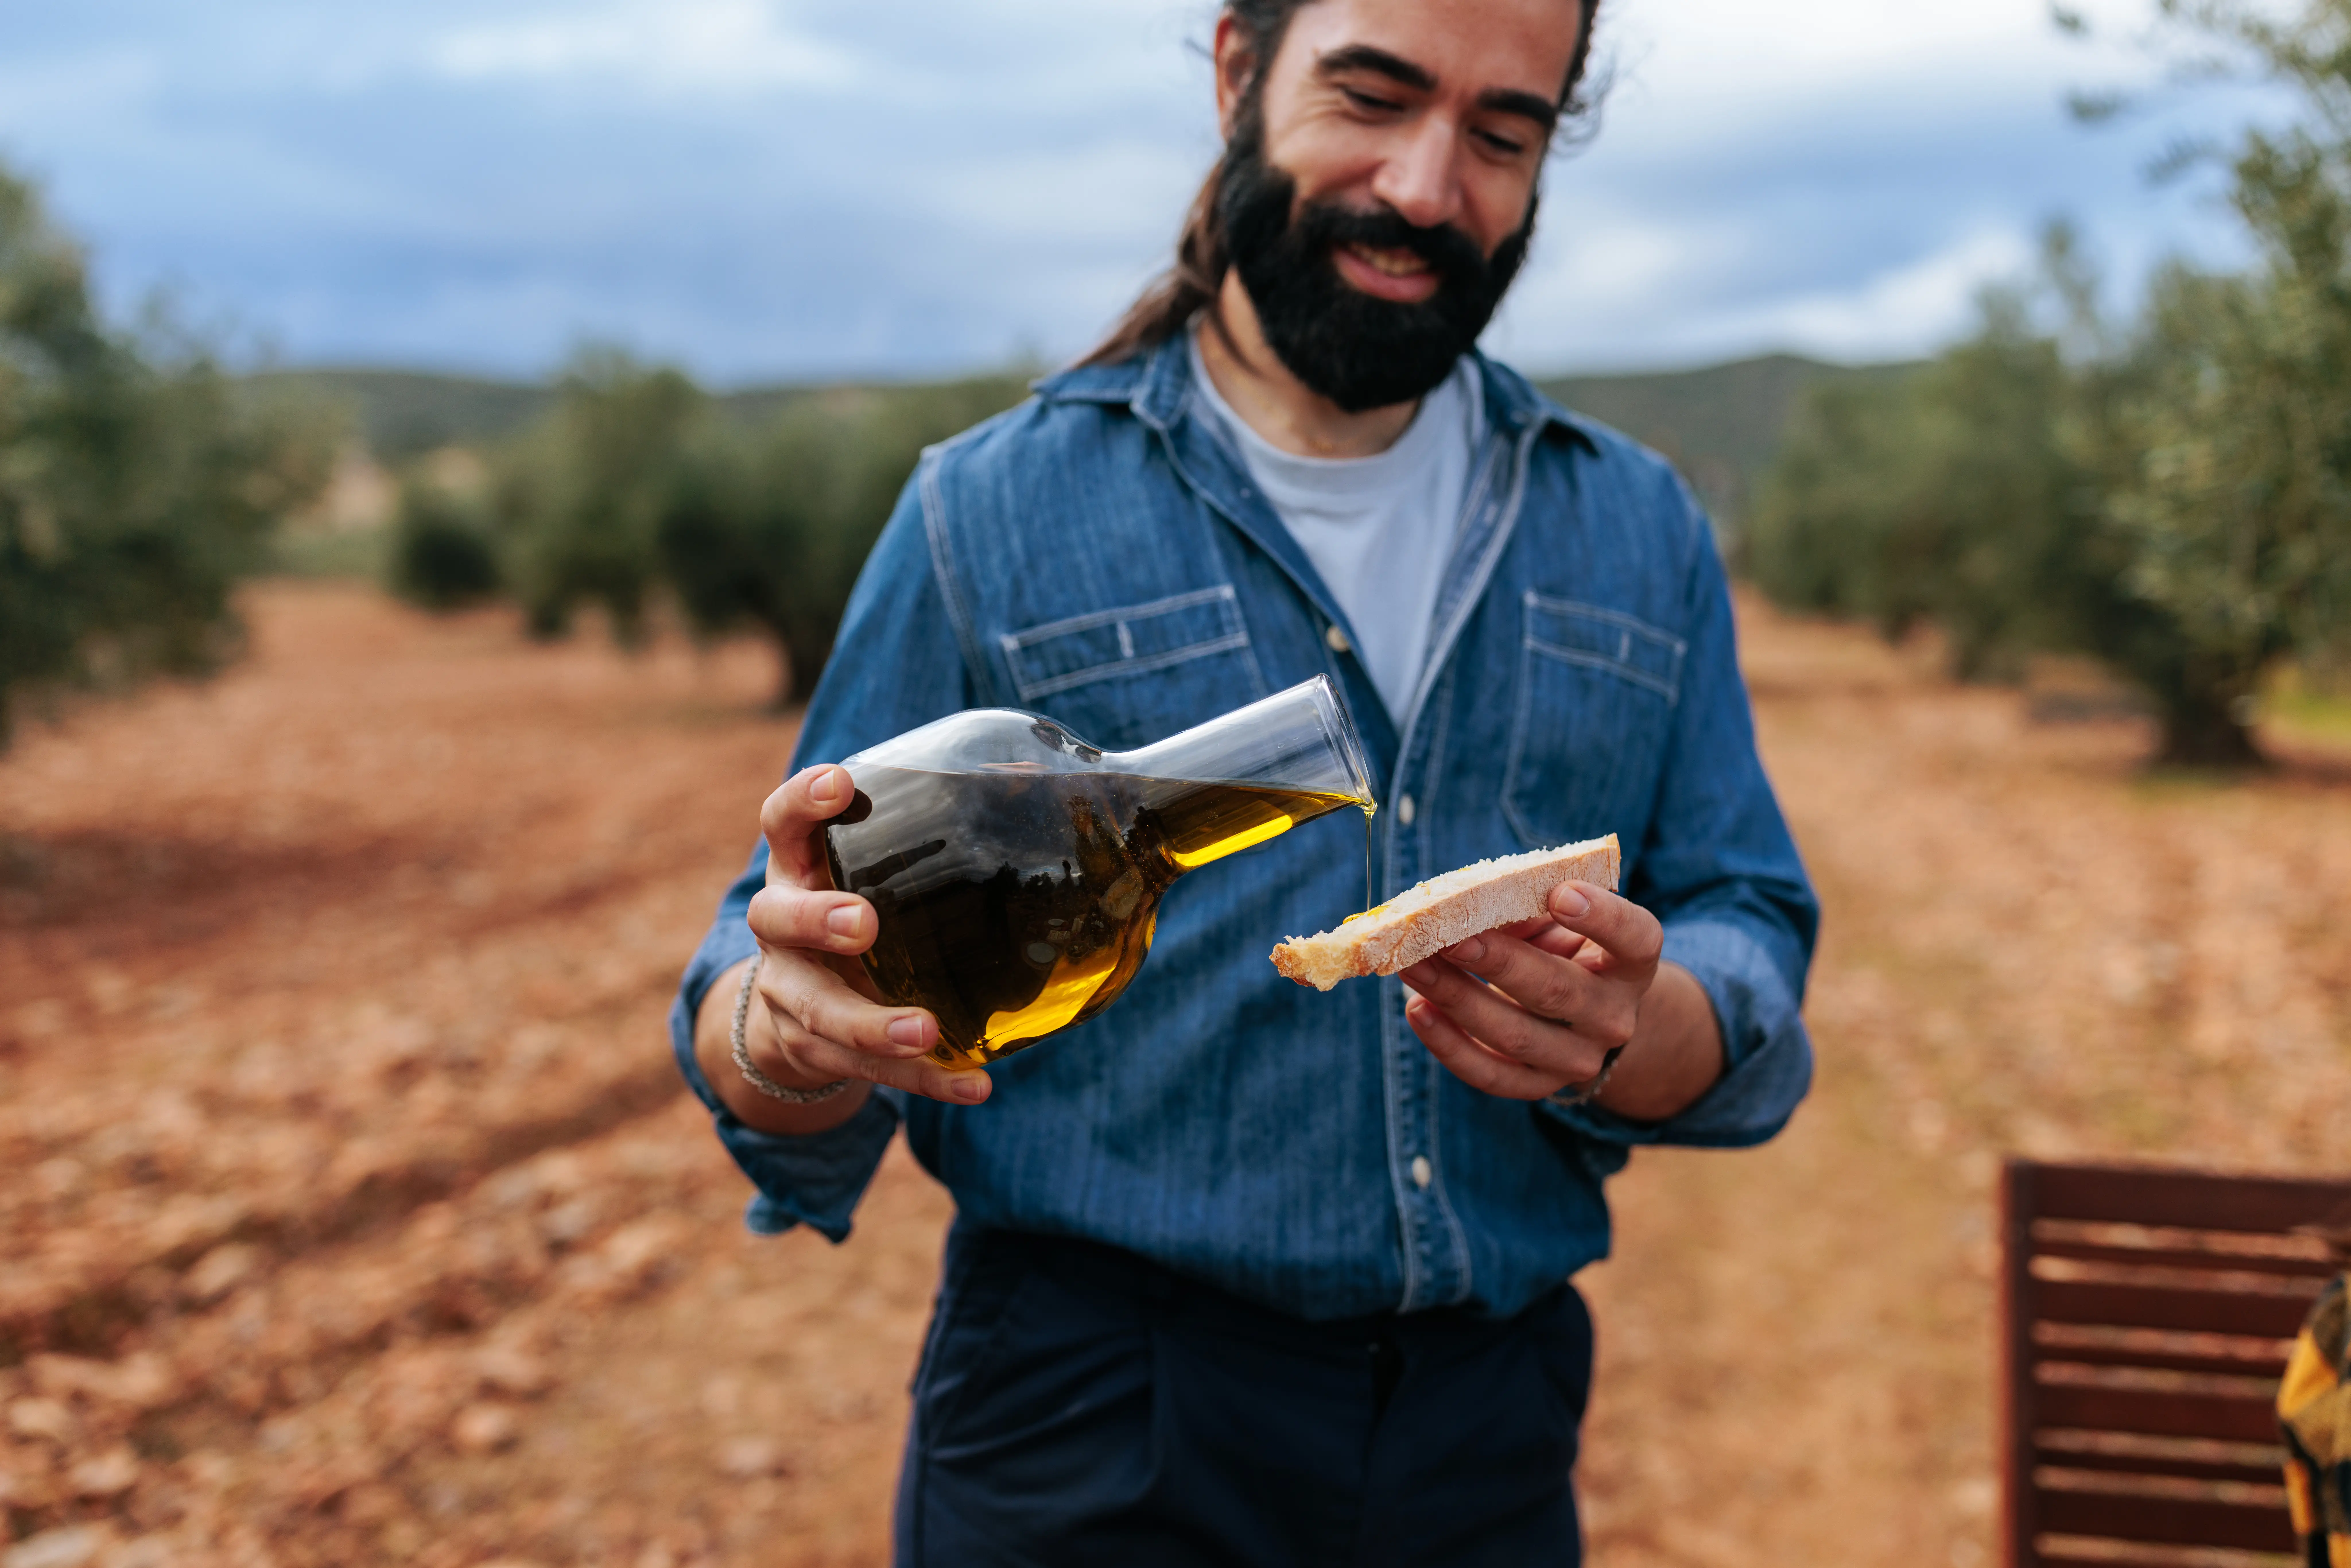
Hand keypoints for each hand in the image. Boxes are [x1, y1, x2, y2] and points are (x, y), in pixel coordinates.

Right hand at [731, 764, 989, 1114]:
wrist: (798, 1006)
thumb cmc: (858, 909)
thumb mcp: (879, 871)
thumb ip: (938, 830)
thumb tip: (1029, 776)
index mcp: (799, 869)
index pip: (782, 822)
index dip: (803, 800)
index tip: (842, 783)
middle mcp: (780, 928)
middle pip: (777, 918)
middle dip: (817, 919)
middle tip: (863, 924)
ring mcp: (790, 992)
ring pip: (818, 1011)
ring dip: (872, 1024)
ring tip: (925, 1031)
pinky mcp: (813, 1049)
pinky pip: (865, 1070)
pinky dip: (923, 1079)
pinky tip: (973, 1084)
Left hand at [1399, 881, 1662, 1101]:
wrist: (1581, 1017)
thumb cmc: (1562, 949)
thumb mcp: (1559, 921)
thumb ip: (1529, 907)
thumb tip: (1470, 905)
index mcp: (1630, 964)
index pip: (1635, 938)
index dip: (1601, 917)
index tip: (1560, 894)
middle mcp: (1613, 1017)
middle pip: (1557, 991)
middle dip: (1498, 962)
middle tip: (1448, 937)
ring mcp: (1577, 1059)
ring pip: (1514, 1034)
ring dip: (1456, 997)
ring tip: (1413, 966)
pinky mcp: (1538, 1085)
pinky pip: (1490, 1074)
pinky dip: (1448, 1044)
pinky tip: (1416, 1010)